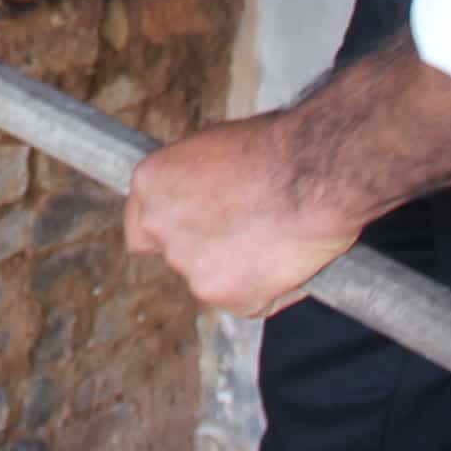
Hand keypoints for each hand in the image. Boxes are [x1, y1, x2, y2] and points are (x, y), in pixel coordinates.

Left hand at [123, 118, 357, 317]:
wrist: (310, 174)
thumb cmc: (272, 149)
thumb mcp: (211, 149)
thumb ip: (191, 184)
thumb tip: (198, 199)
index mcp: (150, 184)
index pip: (139, 227)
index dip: (167, 231)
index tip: (189, 231)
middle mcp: (160, 226)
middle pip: (176, 254)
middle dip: (204, 249)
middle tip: (242, 232)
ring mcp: (190, 266)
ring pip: (210, 279)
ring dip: (234, 269)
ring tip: (271, 240)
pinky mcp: (225, 296)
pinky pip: (243, 301)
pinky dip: (262, 290)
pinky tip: (283, 260)